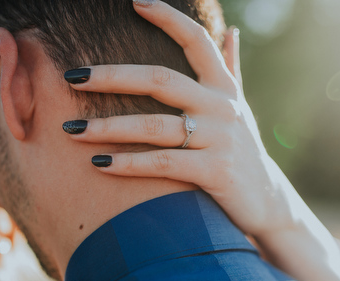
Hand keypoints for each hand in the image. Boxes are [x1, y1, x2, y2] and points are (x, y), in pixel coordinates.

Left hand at [62, 2, 289, 238]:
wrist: (267, 201)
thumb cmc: (244, 151)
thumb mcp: (240, 108)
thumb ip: (231, 70)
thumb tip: (229, 30)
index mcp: (224, 88)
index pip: (197, 41)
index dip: (168, 18)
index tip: (135, 2)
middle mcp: (222, 107)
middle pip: (160, 80)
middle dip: (111, 77)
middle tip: (72, 77)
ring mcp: (220, 139)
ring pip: (153, 126)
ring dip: (107, 127)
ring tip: (72, 130)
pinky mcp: (215, 171)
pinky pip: (162, 163)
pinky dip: (128, 163)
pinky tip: (99, 164)